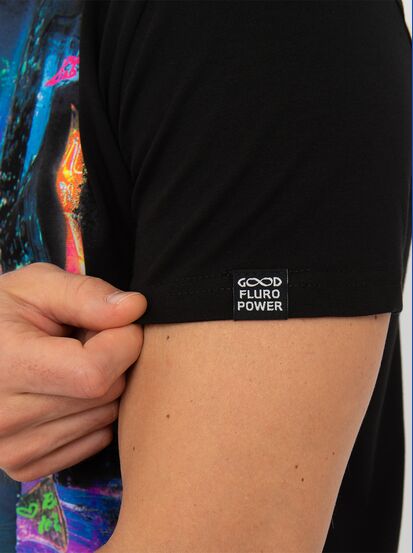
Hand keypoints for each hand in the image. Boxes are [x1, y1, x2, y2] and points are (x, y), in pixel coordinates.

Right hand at [0, 262, 146, 481]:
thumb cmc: (3, 313)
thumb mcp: (37, 286)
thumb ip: (86, 295)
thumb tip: (135, 308)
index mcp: (7, 366)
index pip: (95, 373)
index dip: (122, 342)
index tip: (116, 323)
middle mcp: (4, 418)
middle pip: (105, 394)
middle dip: (112, 360)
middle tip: (83, 341)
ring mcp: (13, 449)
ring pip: (105, 418)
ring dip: (102, 388)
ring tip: (67, 364)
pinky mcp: (24, 466)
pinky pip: (94, 441)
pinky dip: (92, 414)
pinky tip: (63, 392)